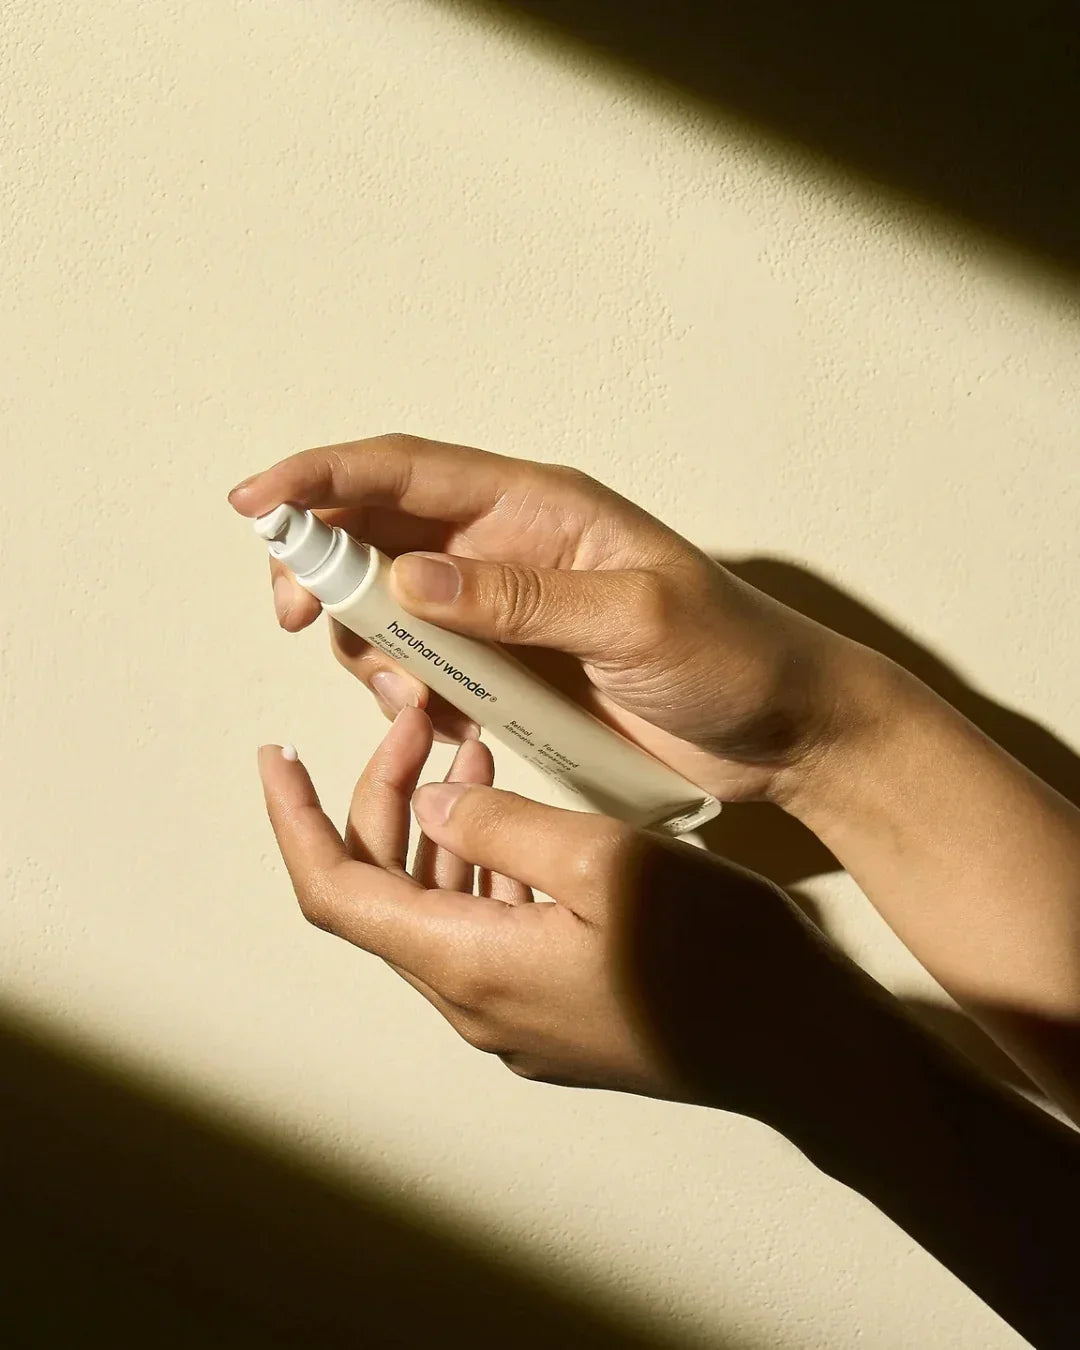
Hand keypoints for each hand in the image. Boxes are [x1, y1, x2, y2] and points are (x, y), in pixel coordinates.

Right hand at [232, 433, 875, 804]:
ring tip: (410, 701)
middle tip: (298, 620)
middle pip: (378, 533)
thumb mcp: (635, 618)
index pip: (406, 471)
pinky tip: (441, 727)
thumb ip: (519, 598)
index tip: (255, 503)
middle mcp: (509, 549)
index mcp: (539, 508)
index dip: (322, 477)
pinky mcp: (511, 672)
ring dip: (369, 648)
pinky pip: (427, 669)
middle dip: (323, 569)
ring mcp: (505, 613)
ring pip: (391, 609)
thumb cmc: (731, 655)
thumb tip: (407, 575)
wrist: (784, 729)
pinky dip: (408, 694)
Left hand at [257, 710, 894, 1120]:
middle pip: (383, 893)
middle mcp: (473, 1002)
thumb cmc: (718, 956)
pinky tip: (516, 815)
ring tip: (470, 750)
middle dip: (383, 799)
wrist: (800, 1049)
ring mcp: (512, 1015)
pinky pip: (483, 928)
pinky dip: (480, 864)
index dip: (294, 819)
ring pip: (435, 907)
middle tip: (418, 721)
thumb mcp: (606, 859)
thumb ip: (502, 826)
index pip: (336, 890)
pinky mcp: (550, 1012)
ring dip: (434, 829)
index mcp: (470, 964)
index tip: (275, 754)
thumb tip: (429, 807)